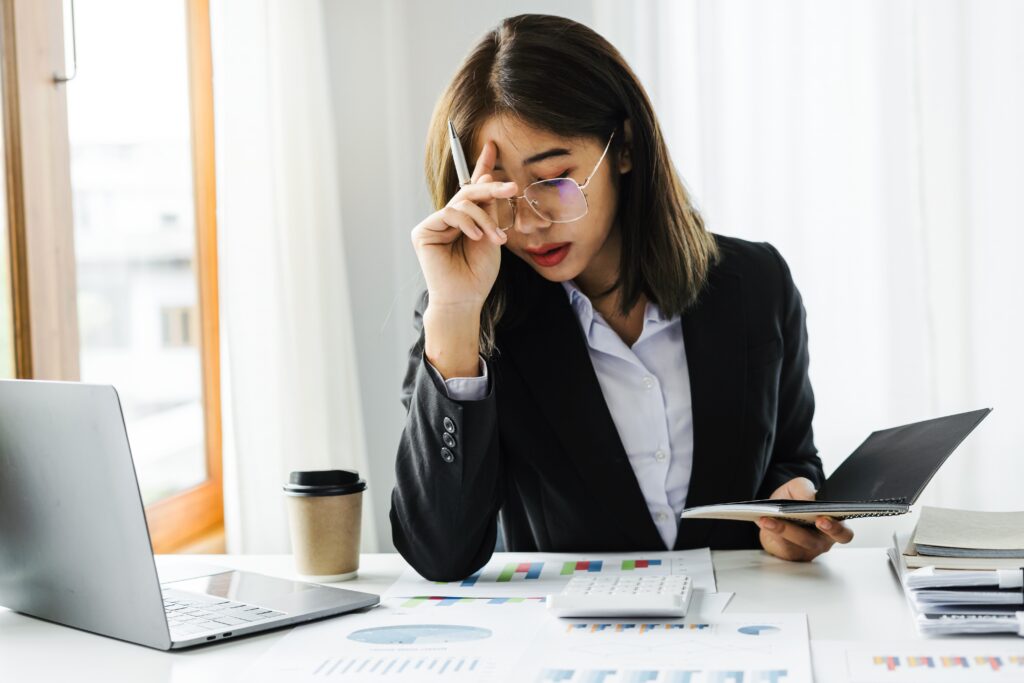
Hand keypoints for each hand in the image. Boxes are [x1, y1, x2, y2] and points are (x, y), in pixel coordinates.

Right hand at [410, 140, 517, 309]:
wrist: (466, 298)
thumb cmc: (478, 273)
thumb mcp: (491, 235)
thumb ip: (487, 209)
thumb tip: (486, 177)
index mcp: (465, 220)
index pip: (473, 189)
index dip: (482, 166)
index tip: (492, 146)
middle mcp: (447, 219)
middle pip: (469, 192)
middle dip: (491, 188)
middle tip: (511, 188)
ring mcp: (434, 224)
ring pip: (462, 202)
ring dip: (483, 217)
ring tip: (495, 238)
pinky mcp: (423, 232)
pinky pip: (450, 213)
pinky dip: (467, 222)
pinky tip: (475, 237)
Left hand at [756, 476, 853, 561]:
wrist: (775, 513)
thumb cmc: (794, 502)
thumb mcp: (798, 488)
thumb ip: (805, 488)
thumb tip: (809, 499)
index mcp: (833, 525)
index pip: (844, 533)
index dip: (837, 529)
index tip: (825, 519)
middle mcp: (823, 540)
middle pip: (820, 541)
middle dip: (815, 531)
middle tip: (815, 521)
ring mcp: (807, 550)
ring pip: (798, 543)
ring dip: (784, 530)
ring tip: (768, 519)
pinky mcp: (790, 554)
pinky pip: (783, 546)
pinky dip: (773, 532)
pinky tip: (764, 521)